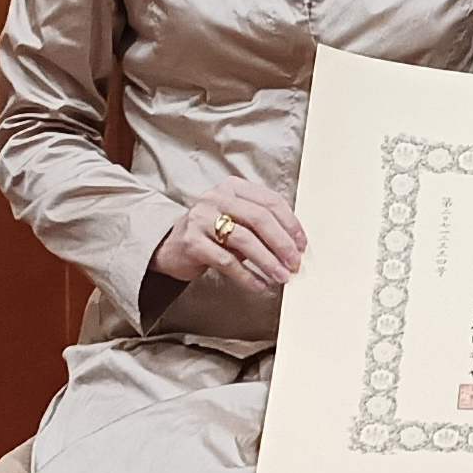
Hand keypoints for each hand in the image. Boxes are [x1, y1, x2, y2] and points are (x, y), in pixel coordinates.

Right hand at [150, 177, 308, 293]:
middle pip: (259, 218)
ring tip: (280, 276)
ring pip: (244, 239)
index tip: (302, 244)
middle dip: (281, 243)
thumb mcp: (237, 220)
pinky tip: (258, 285)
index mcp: (233, 187)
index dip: (290, 224)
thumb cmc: (211, 232)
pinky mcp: (192, 241)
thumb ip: (261, 224)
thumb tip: (294, 245)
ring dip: (267, 261)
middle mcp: (217, 198)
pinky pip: (226, 261)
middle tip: (295, 262)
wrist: (170, 245)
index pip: (270, 201)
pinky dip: (246, 275)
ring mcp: (202, 218)